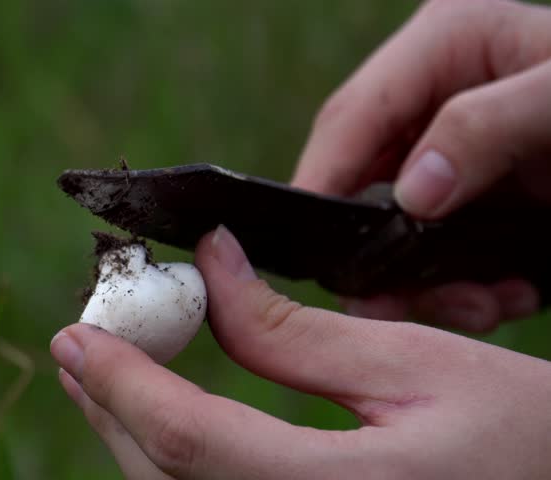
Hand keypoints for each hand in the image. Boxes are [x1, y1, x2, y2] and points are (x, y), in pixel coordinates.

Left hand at [51, 227, 550, 478]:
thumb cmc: (525, 436)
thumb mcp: (420, 365)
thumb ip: (296, 331)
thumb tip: (209, 264)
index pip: (193, 442)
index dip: (123, 383)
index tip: (77, 332)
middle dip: (111, 408)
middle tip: (80, 344)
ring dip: (131, 437)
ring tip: (103, 375)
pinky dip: (172, 465)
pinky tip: (165, 423)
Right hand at [292, 0, 550, 329]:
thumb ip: (486, 124)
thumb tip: (411, 193)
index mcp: (447, 46)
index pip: (354, 115)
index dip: (324, 179)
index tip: (313, 247)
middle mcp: (438, 98)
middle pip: (365, 176)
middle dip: (378, 246)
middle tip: (382, 304)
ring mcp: (456, 153)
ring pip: (397, 224)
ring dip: (426, 278)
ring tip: (476, 306)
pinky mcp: (479, 198)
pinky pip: (441, 248)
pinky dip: (464, 285)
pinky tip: (504, 298)